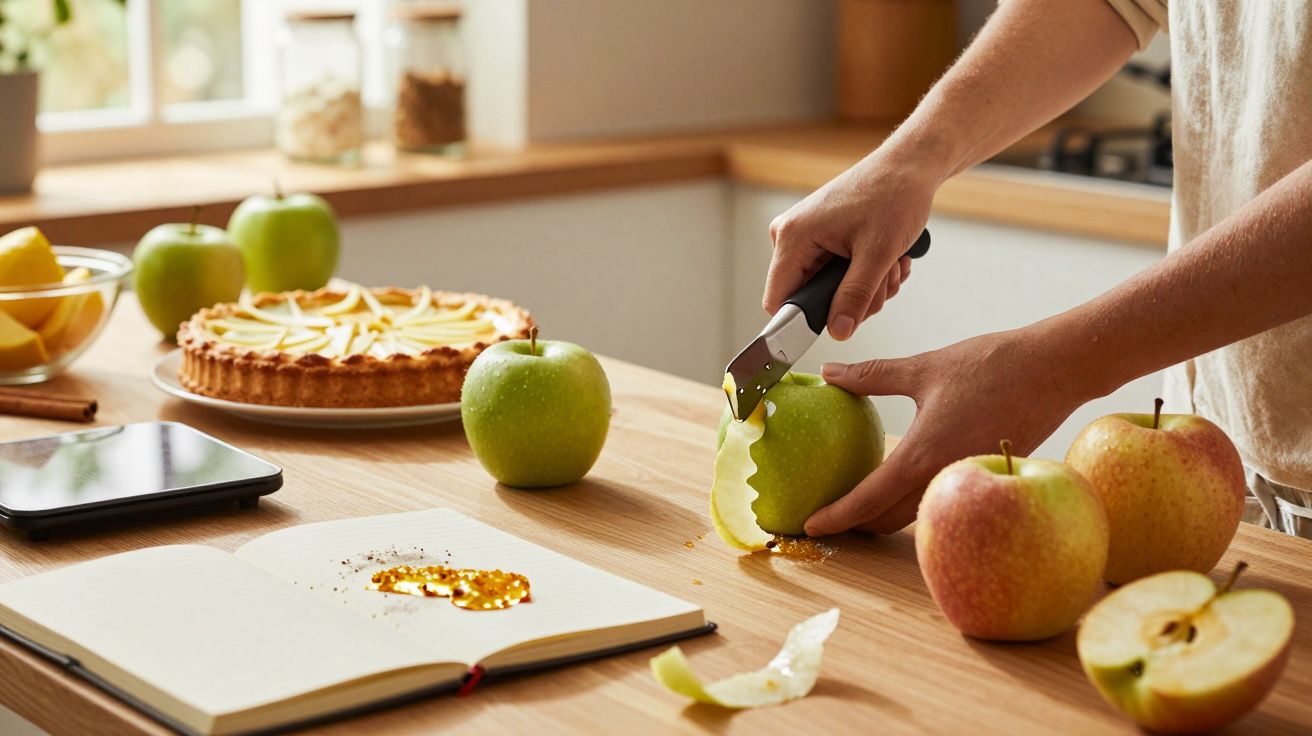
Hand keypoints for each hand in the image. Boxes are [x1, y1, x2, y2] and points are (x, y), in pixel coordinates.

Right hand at [764, 152, 938, 339]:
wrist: (909, 166)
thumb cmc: (894, 195)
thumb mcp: (878, 254)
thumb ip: (855, 296)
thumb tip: (839, 331)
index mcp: (793, 236)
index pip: (778, 300)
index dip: (802, 322)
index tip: (836, 325)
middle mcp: (793, 237)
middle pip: (810, 298)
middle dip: (852, 300)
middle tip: (882, 281)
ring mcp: (808, 238)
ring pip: (829, 291)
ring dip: (867, 288)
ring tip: (890, 265)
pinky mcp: (823, 239)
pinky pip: (838, 277)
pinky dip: (867, 276)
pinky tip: (888, 260)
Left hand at [804, 329, 1092, 535]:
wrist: (1055, 370)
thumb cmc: (993, 365)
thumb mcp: (923, 368)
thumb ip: (871, 375)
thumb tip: (830, 372)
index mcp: (922, 454)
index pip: (867, 500)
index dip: (836, 516)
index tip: (811, 524)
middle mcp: (944, 478)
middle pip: (888, 519)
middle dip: (857, 524)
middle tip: (832, 517)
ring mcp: (969, 482)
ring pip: (917, 515)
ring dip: (887, 515)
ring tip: (862, 504)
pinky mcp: (989, 480)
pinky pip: (945, 501)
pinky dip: (918, 501)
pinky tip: (907, 483)